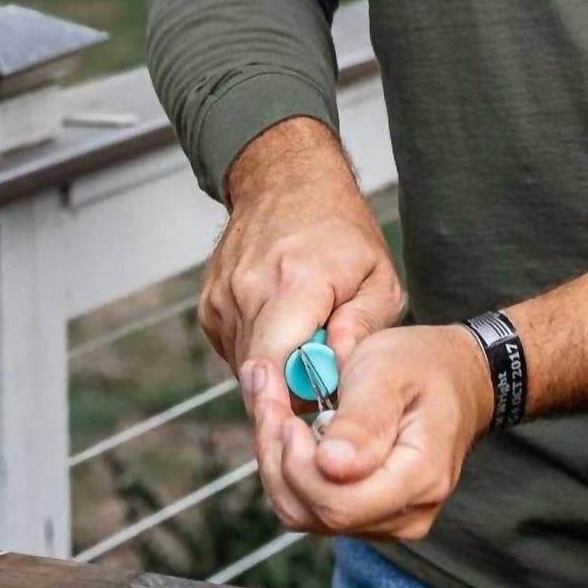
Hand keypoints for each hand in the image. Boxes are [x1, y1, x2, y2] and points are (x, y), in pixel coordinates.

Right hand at [202, 118, 405, 403]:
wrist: (285, 183)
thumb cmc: (339, 230)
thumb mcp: (379, 277)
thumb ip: (364, 328)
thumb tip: (341, 372)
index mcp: (295, 283)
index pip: (277, 368)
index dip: (299, 400)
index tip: (325, 404)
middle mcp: (248, 292)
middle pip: (260, 378)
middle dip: (292, 393)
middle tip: (325, 383)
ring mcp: (222, 299)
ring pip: (246, 370)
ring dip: (277, 372)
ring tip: (306, 343)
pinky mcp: (209, 306)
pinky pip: (234, 352)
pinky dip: (260, 353)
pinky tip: (282, 328)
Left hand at [242, 323, 490, 540]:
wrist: (453, 378)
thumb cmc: (421, 367)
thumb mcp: (388, 373)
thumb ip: (361, 421)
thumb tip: (330, 466)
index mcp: (420, 478)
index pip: (339, 505)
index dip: (297, 466)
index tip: (282, 412)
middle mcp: (405, 514)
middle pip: (312, 512)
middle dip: (276, 455)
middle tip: (265, 392)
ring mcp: (384, 520)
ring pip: (301, 512)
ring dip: (274, 459)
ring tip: (271, 401)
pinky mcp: (363, 514)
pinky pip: (307, 504)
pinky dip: (286, 466)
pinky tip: (285, 424)